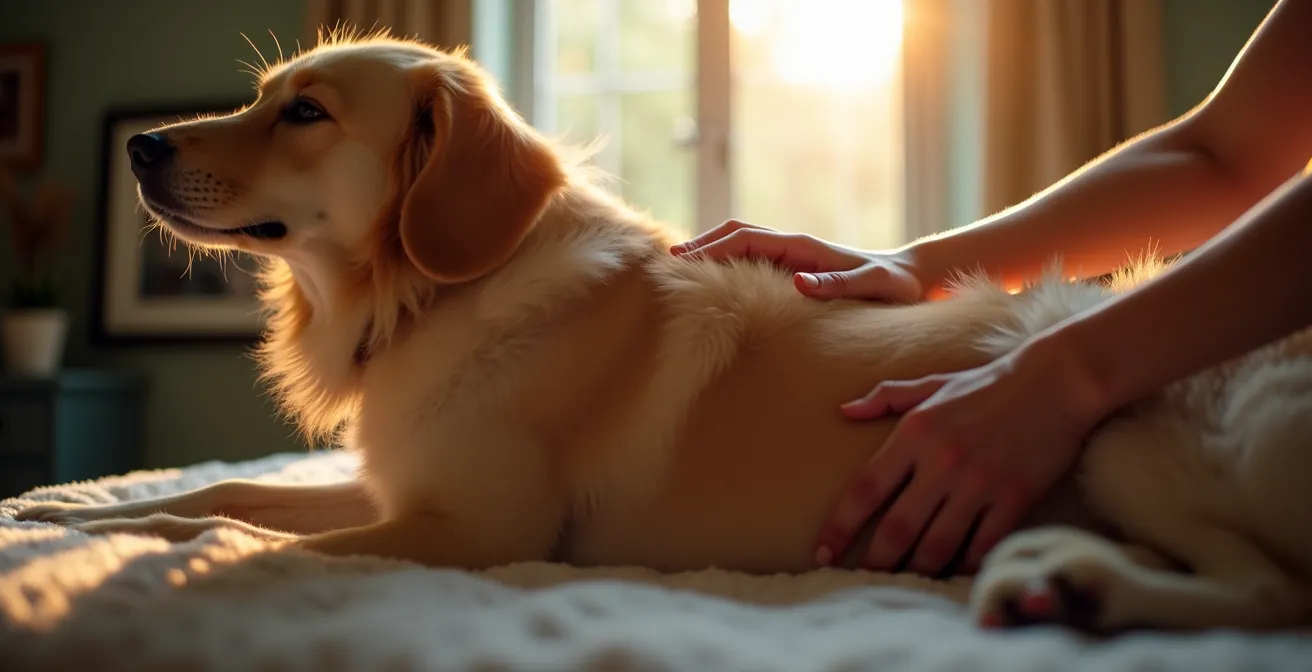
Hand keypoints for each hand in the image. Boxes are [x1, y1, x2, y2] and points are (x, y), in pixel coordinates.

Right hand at [671, 219, 927, 302]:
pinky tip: (713, 282)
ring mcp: (790, 255)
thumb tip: (797, 283)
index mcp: (801, 246)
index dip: (713, 247)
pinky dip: (726, 262)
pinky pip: (751, 259)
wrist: (908, 278)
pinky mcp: (793, 267)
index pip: (745, 239)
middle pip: (735, 234)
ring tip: (680, 268)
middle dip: (702, 243)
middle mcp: (791, 245)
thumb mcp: (869, 286)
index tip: (684, 259)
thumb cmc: (891, 286)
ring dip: (711, 250)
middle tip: (669, 261)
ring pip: (740, 244)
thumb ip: (837, 284)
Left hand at [814, 334, 1108, 574]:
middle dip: (874, 562)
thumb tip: (844, 410)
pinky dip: (963, 568)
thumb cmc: (988, 384)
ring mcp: (979, 483)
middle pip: (897, 528)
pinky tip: (949, 576)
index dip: (840, 526)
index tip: (823, 551)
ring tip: (901, 584)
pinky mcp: (1014, 499)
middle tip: (859, 581)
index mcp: (915, 433)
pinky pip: (981, 547)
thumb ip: (885, 397)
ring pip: (937, 546)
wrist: (1056, 382)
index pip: (865, 489)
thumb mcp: (932, 385)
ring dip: (915, 571)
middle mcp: (942, 461)